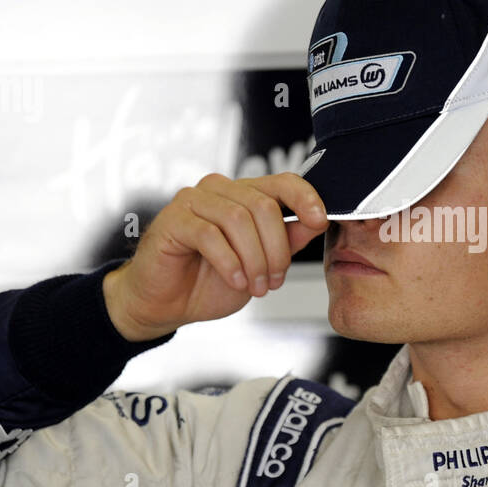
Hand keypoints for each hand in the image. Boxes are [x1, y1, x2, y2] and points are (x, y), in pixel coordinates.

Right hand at [102, 172, 328, 341]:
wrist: (166, 304)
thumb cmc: (210, 281)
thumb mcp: (262, 264)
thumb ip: (287, 240)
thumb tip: (319, 221)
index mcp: (243, 195)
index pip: (282, 182)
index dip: (305, 198)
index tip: (321, 221)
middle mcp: (219, 190)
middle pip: (263, 206)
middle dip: (276, 249)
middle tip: (275, 281)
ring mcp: (193, 201)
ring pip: (237, 219)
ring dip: (254, 259)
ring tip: (255, 286)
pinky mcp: (173, 220)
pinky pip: (209, 235)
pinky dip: (228, 262)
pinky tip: (234, 280)